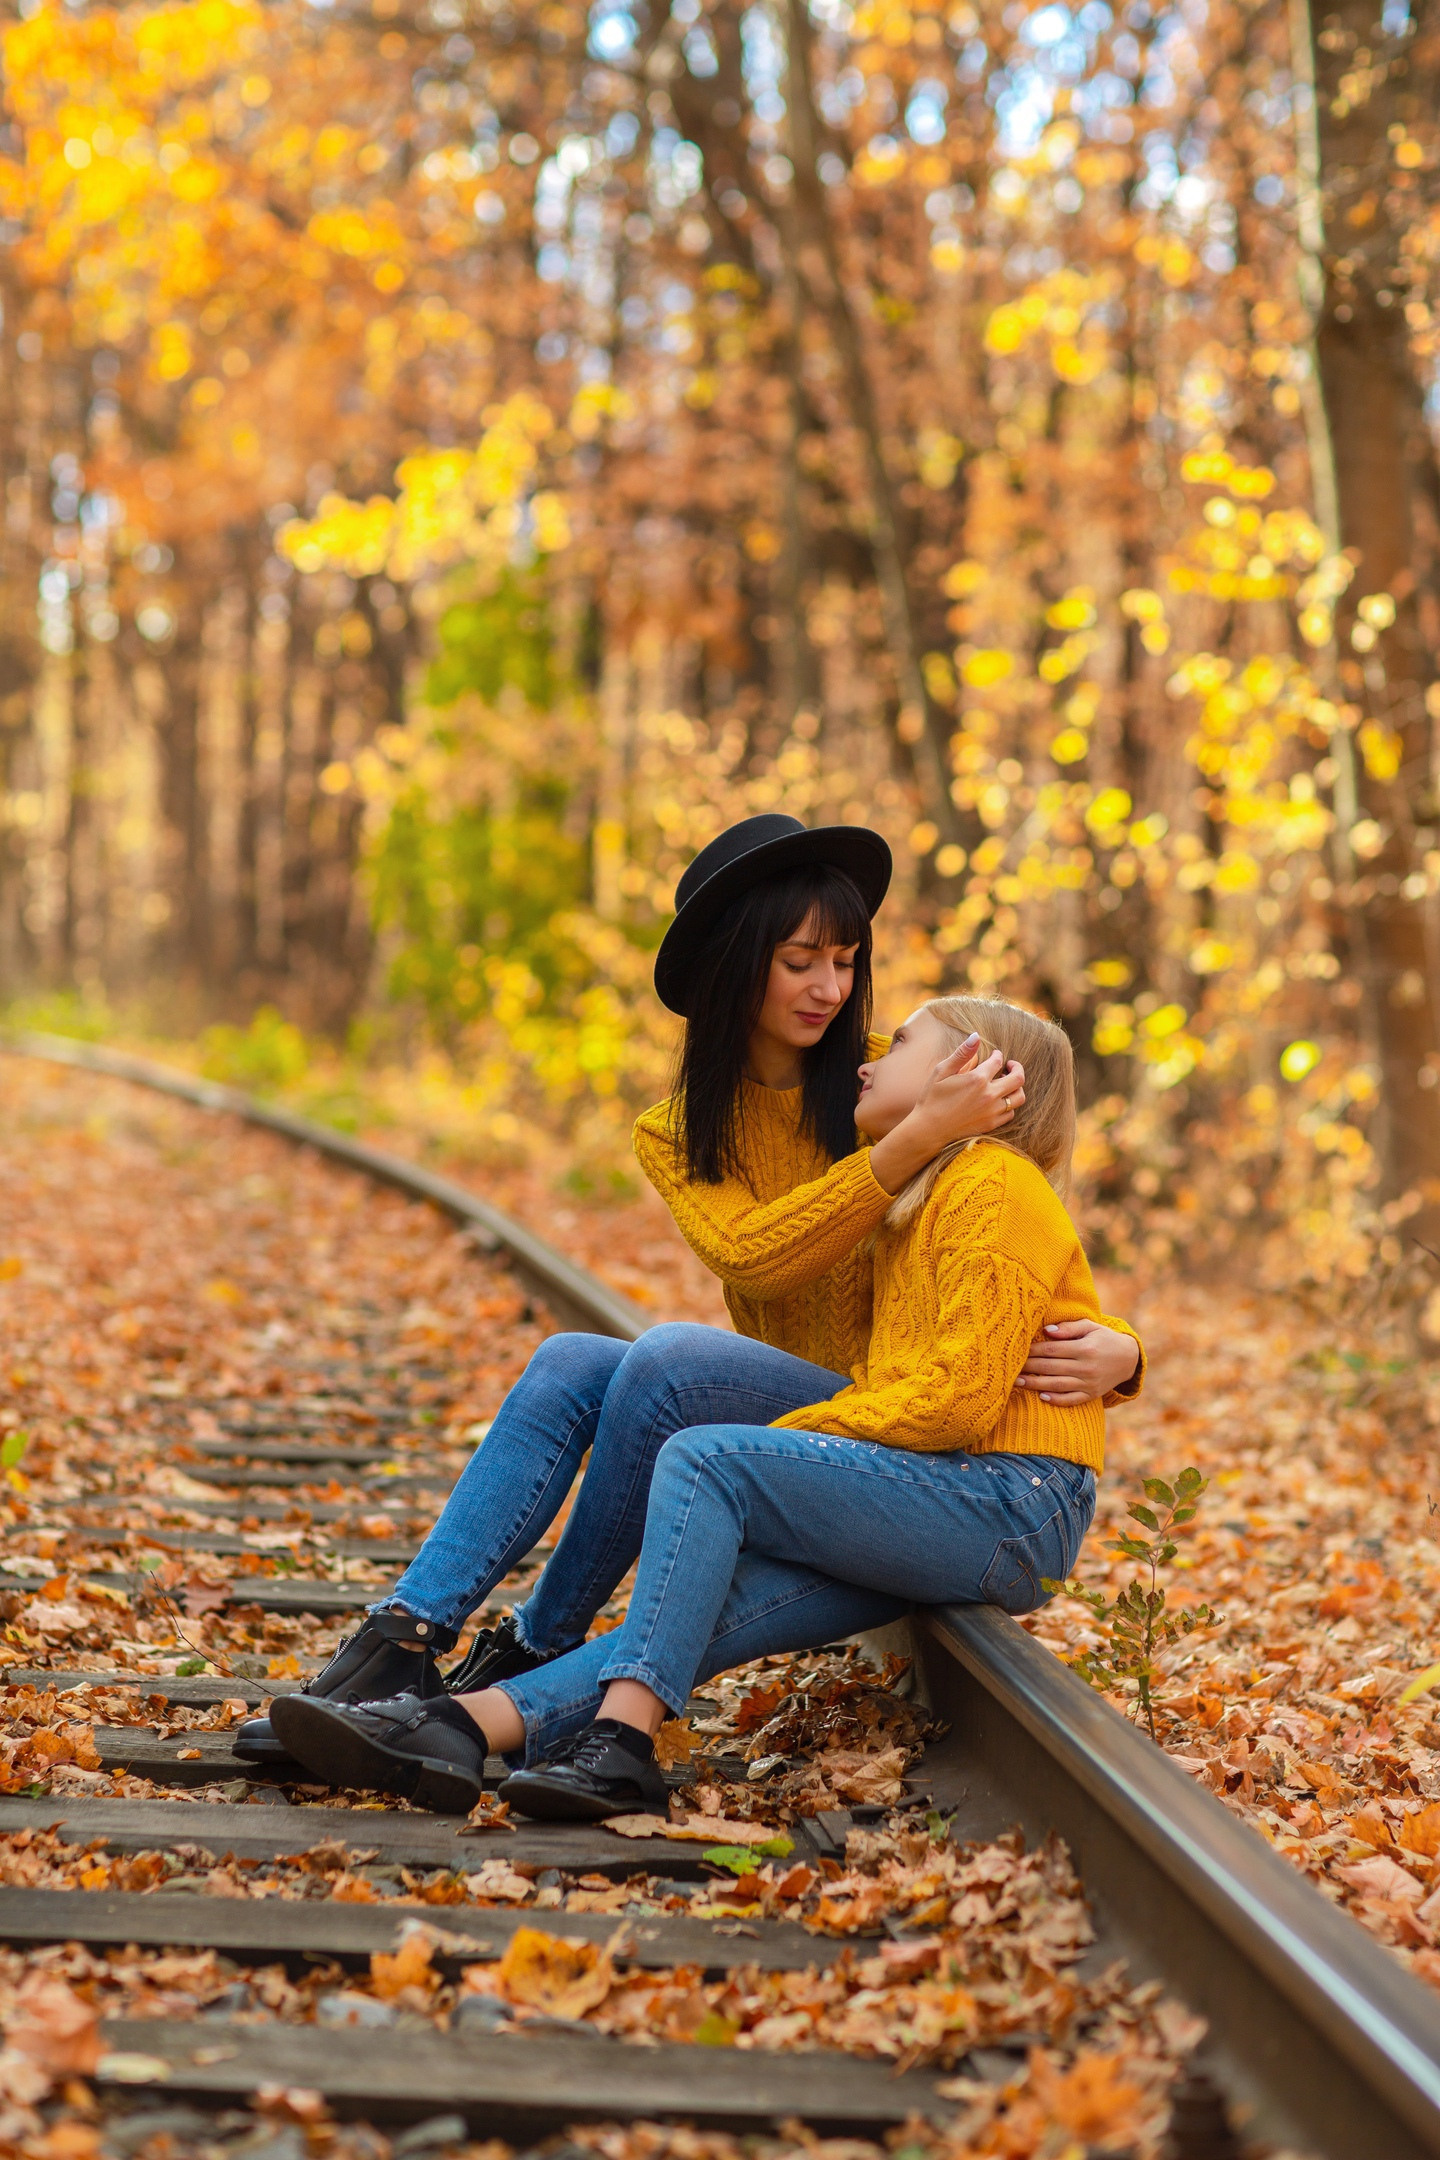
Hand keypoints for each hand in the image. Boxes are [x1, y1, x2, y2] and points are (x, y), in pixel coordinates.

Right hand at [908, 1039, 1025, 1149]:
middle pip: (1018, 1078)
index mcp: (977, 1079)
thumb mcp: (942, 1071)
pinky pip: (1011, 1113)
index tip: (994, 1054)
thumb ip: (962, 1054)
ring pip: (1019, 1097)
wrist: (928, 1129)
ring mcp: (992, 1111)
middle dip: (1017, 1067)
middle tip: (1010, 1065)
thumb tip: (976, 1036)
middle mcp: (989, 1095)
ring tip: (1008, 1083)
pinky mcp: (991, 1124)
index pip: (998, 1061)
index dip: (998, 1055)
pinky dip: (1009, 1104)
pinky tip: (1000, 1100)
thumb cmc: (932, 1098)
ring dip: (1017, 1087)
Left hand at [1015, 1319, 1140, 1404]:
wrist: (1128, 1359)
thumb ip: (1069, 1328)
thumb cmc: (1104, 1338)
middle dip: (1029, 1367)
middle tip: (1009, 1368)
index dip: (1033, 1350)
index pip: (1052, 1349)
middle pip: (1051, 1367)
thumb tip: (1046, 1331)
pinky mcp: (1092, 1395)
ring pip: (1058, 1385)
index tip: (1018, 1350)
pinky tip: (1041, 1397)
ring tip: (1017, 1382)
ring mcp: (1089, 1383)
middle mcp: (1086, 1367)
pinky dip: (1057, 1400)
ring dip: (1035, 1384)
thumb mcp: (1090, 1327)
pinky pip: (1072, 1399)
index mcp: (1085, 1348)